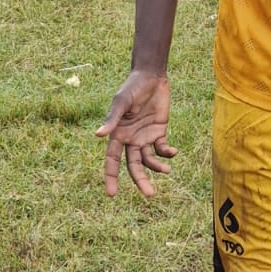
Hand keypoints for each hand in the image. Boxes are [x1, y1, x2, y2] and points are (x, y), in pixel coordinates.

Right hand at [96, 70, 175, 196]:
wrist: (151, 77)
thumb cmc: (132, 88)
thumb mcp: (122, 102)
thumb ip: (112, 119)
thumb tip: (98, 135)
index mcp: (117, 134)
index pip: (112, 161)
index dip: (111, 177)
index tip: (112, 194)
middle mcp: (130, 140)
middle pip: (133, 166)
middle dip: (140, 181)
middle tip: (150, 194)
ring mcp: (144, 137)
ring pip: (148, 161)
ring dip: (156, 168)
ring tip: (166, 170)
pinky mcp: (159, 132)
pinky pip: (162, 149)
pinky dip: (167, 154)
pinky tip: (172, 152)